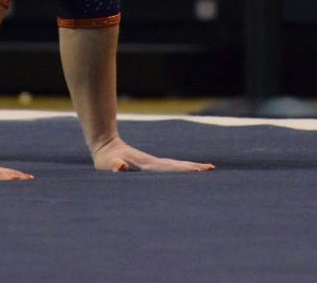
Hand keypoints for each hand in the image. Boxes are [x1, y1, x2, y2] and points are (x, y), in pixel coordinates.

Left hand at [91, 136, 214, 172]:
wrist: (105, 145)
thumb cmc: (105, 160)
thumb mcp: (107, 165)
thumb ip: (113, 166)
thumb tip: (119, 166)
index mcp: (146, 166)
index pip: (168, 168)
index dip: (182, 170)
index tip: (197, 171)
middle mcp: (152, 163)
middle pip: (176, 165)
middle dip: (193, 168)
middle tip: (211, 169)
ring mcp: (153, 163)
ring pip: (175, 165)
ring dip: (191, 167)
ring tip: (208, 168)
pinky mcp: (151, 166)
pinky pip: (171, 167)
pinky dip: (183, 168)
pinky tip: (191, 171)